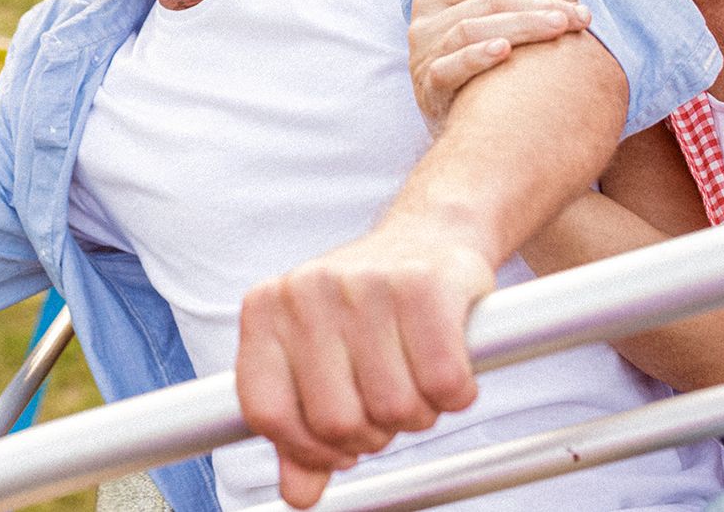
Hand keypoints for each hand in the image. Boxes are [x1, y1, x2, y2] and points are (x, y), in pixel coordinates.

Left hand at [237, 227, 494, 508]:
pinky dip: (456, 394)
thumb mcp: (318, 359)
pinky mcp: (425, 284)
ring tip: (417, 380)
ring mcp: (365, 283)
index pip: (267, 413)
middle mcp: (308, 290)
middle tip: (388, 406)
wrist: (429, 237)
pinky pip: (445, 384)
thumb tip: (299, 494)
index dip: (308, 449)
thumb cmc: (367, 309)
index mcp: (267, 310)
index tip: (337, 446)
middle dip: (374, 433)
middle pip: (338, 422)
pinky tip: (450, 368)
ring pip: (396, 409)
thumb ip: (302, 428)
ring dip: (419, 413)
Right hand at [408, 0, 589, 132]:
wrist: (453, 127)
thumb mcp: (472, 20)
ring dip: (521, 25)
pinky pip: (450, 67)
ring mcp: (422, 55)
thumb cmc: (467, 64)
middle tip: (580, 16)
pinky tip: (506, 51)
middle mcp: (422, 23)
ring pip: (472, 29)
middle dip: (538, 5)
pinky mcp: (427, 87)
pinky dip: (478, 56)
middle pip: (487, 2)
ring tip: (560, 28)